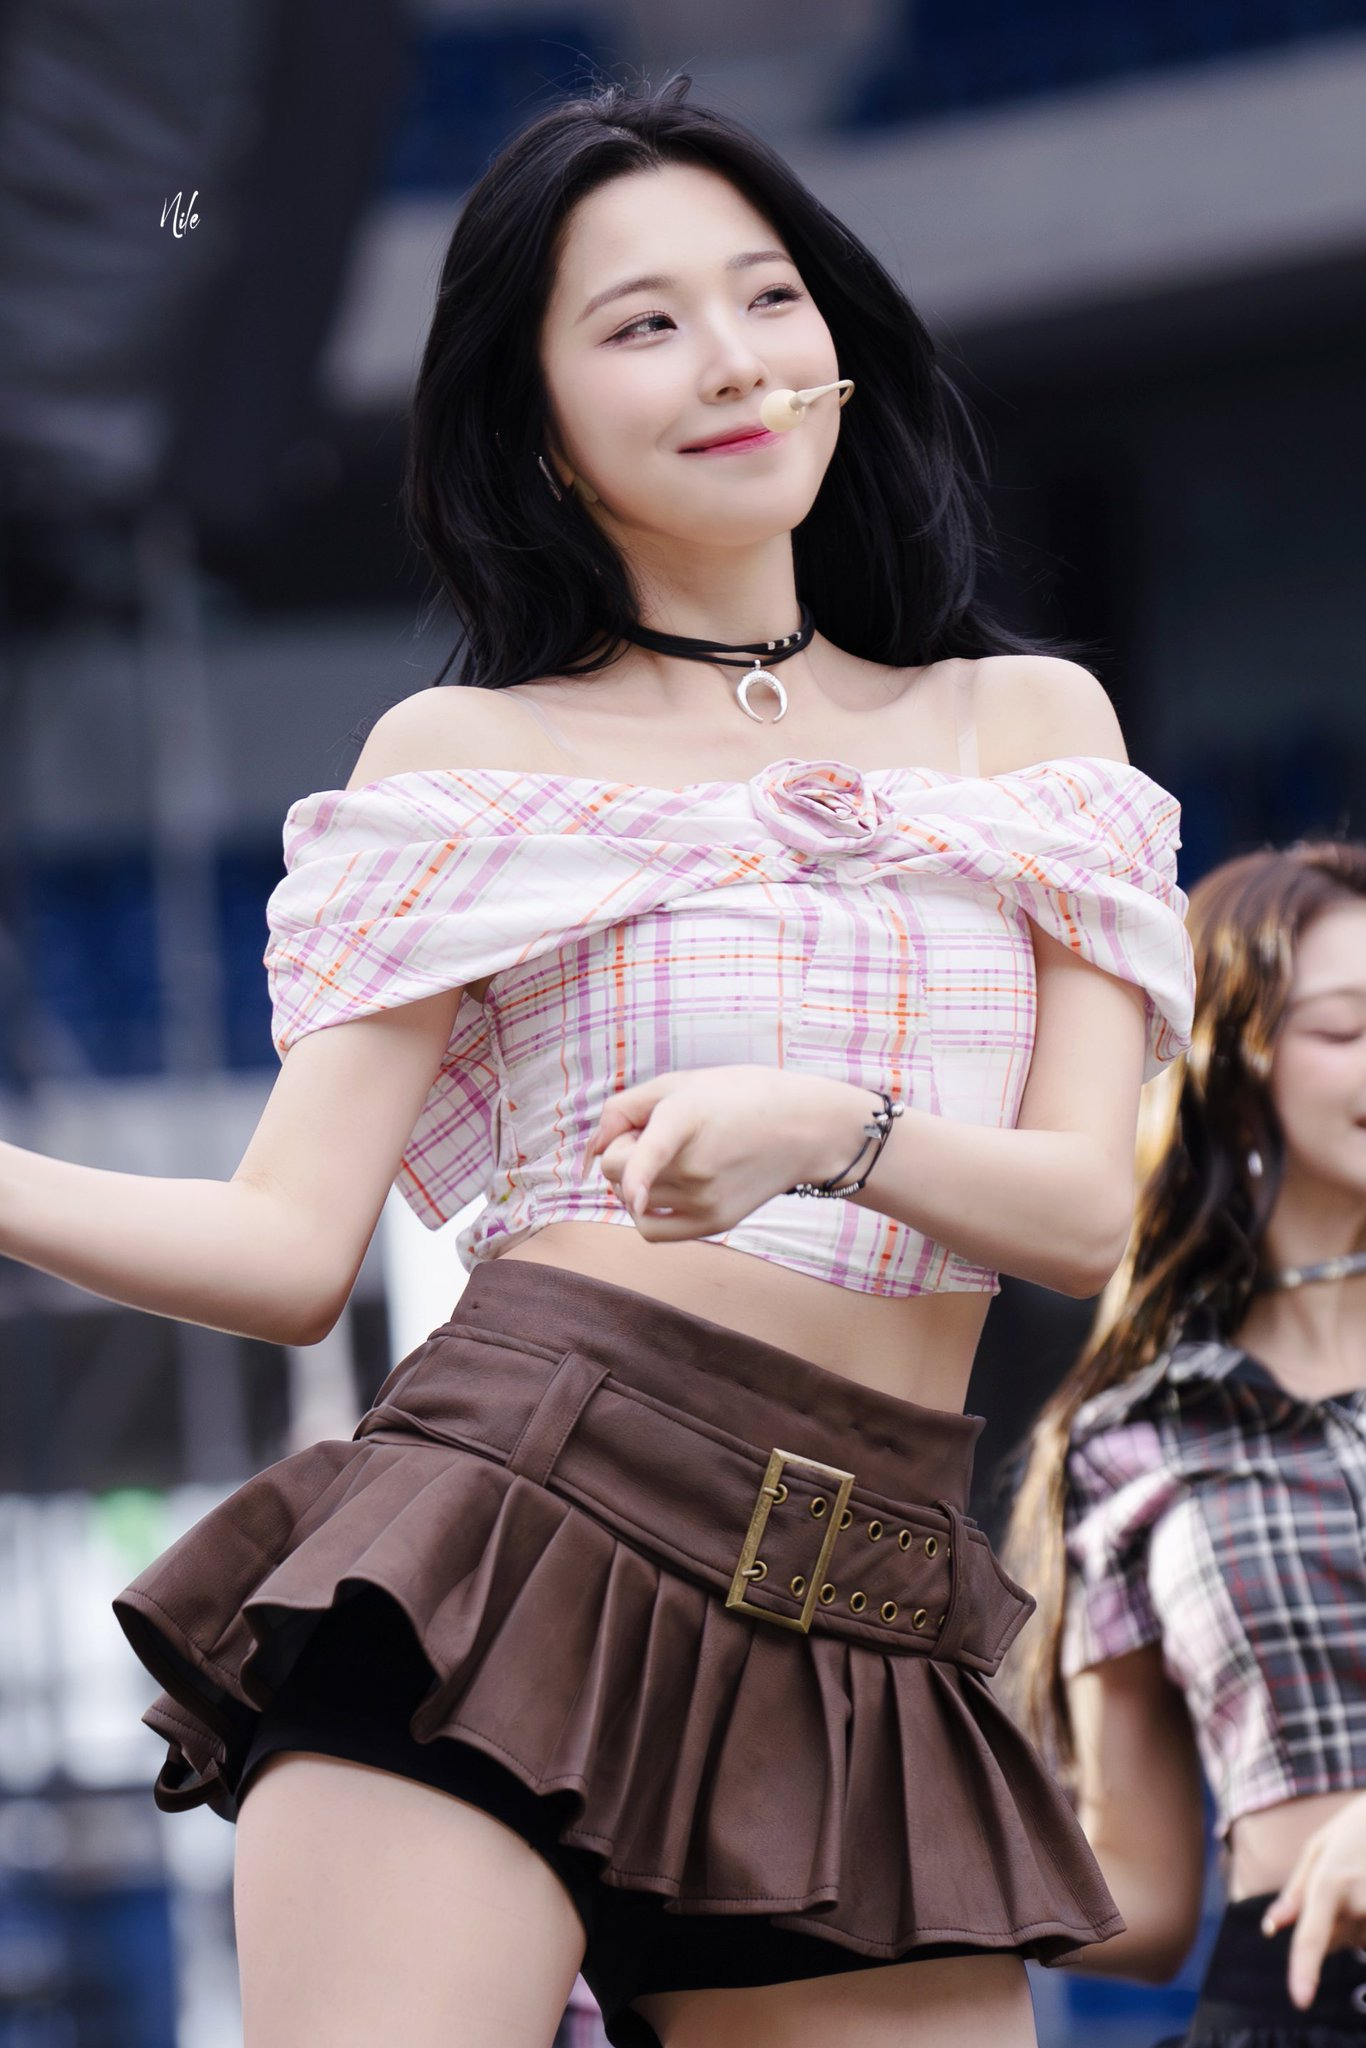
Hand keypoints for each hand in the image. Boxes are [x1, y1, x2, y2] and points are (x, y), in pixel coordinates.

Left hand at [585, 1068, 880, 1241]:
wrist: (803, 1128)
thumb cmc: (737, 1097)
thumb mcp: (679, 1083)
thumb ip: (623, 1109)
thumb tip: (589, 1153)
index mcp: (685, 1117)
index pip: (652, 1155)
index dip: (636, 1174)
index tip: (632, 1191)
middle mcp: (694, 1165)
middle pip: (612, 1170)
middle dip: (620, 1152)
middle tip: (655, 1134)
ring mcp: (704, 1199)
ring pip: (629, 1199)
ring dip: (636, 1178)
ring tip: (676, 1154)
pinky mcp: (712, 1223)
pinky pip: (651, 1230)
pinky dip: (645, 1210)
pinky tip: (667, 1186)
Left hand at [1261, 1792, 1365, 2007]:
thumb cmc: (1355, 1829)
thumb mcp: (1318, 1849)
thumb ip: (1295, 1893)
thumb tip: (1270, 1928)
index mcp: (1328, 1883)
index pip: (1312, 1936)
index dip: (1305, 1970)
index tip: (1301, 2001)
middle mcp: (1357, 1903)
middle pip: (1336, 1940)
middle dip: (1335, 1923)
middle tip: (1348, 1883)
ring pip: (1360, 1941)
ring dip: (1358, 1923)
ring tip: (1364, 1883)